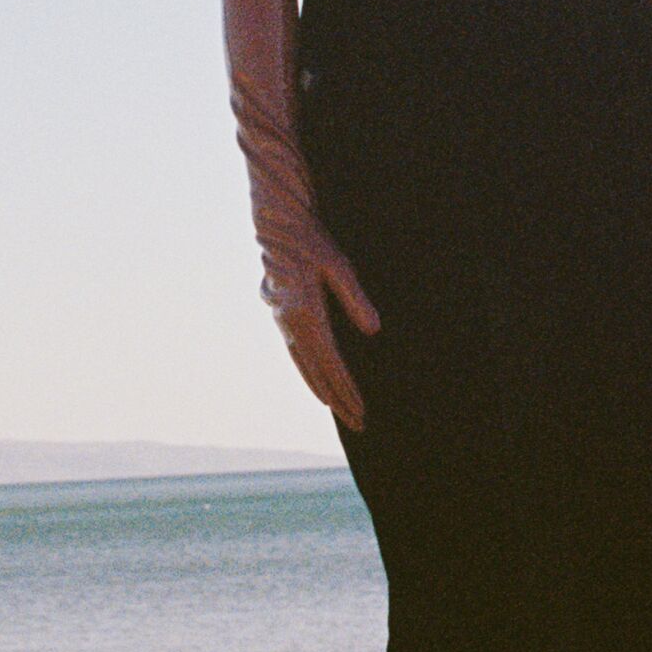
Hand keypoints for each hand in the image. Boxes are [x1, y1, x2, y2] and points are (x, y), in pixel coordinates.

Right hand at [265, 231, 379, 432]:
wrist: (277, 228)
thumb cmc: (311, 243)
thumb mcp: (338, 266)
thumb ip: (355, 299)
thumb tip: (373, 331)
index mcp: (305, 313)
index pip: (331, 363)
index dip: (347, 389)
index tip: (361, 409)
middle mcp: (291, 324)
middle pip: (318, 373)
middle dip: (339, 400)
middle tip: (359, 423)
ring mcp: (284, 323)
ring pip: (305, 368)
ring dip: (324, 391)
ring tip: (341, 411)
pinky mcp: (283, 317)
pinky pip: (297, 356)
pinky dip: (310, 375)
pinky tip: (319, 385)